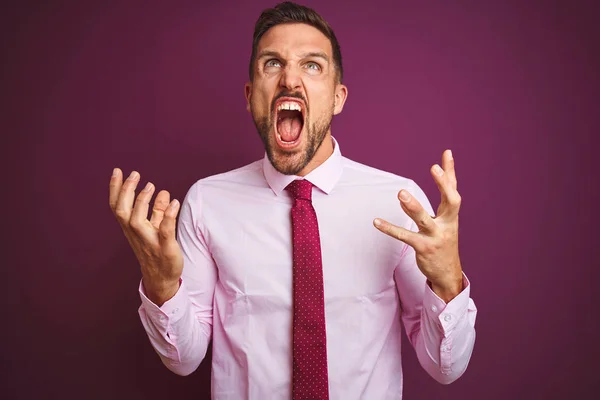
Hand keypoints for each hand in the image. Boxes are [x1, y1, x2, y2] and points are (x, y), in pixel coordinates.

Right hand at [109, 168, 182, 305]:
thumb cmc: (158, 251)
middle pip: (123, 212)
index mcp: (132, 228)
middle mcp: (137, 234)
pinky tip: (174, 202)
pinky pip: (165, 232)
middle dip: (126, 192)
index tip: (118, 171)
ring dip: (143, 202)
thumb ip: (159, 211)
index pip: (118, 207)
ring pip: (137, 221)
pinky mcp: (165, 249)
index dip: (116, 189)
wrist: (162, 279)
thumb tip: (162, 192)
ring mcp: (150, 242)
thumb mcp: (157, 228)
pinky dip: (168, 217)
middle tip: (134, 174)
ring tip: (152, 185)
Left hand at [373, 150, 462, 301]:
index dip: (450, 172)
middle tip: (434, 168)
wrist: (448, 274)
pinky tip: (376, 221)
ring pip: (424, 220)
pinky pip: (405, 237)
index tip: (447, 153)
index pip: (453, 190)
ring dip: (412, 206)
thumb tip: (427, 180)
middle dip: (443, 185)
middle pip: (451, 202)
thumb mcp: (445, 221)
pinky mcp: (423, 248)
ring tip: (401, 193)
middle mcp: (447, 224)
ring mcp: (436, 237)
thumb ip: (435, 202)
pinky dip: (390, 229)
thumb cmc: (444, 242)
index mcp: (451, 216)